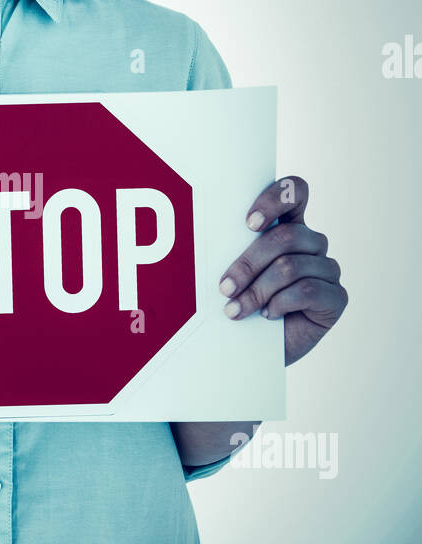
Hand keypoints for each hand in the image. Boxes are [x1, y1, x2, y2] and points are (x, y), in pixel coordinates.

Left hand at [218, 175, 347, 366]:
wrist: (253, 351)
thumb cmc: (241, 304)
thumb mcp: (233, 272)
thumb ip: (233, 248)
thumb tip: (206, 231)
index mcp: (289, 226)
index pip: (295, 191)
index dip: (275, 199)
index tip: (248, 223)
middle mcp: (312, 244)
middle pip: (287, 236)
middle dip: (248, 263)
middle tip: (224, 288)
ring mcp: (327, 270)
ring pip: (291, 266)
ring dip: (257, 291)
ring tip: (235, 310)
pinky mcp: (336, 298)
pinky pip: (307, 290)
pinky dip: (279, 304)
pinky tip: (267, 315)